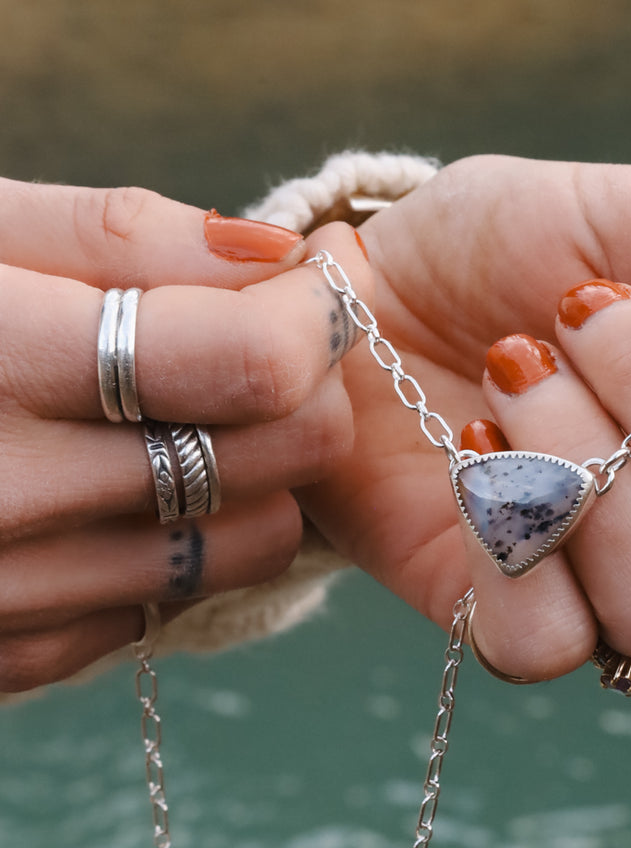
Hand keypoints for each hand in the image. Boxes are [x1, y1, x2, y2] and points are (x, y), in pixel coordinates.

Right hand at [0, 179, 369, 689]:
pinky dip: (164, 551)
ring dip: (246, 481)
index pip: (242, 363)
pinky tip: (103, 494)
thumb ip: (114, 236)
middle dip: (299, 397)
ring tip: (180, 421)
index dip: (309, 321)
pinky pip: (154, 611)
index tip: (310, 295)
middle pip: (267, 461)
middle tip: (264, 353)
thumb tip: (276, 259)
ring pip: (237, 548)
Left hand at [304, 155, 630, 680]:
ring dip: (576, 458)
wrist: (360, 289)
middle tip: (577, 315)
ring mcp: (618, 592)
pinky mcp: (515, 628)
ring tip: (510, 371)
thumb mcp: (624, 213)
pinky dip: (504, 532)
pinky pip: (549, 643)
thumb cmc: (507, 250)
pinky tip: (471, 451)